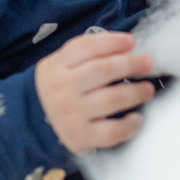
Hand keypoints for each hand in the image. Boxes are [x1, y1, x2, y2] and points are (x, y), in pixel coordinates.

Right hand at [35, 32, 154, 154]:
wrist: (31, 124)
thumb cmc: (59, 88)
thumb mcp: (61, 66)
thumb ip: (87, 54)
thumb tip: (128, 46)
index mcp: (55, 67)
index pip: (84, 47)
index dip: (111, 42)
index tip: (132, 42)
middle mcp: (61, 89)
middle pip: (101, 71)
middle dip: (130, 64)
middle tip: (148, 63)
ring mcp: (70, 115)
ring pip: (110, 99)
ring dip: (135, 92)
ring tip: (148, 89)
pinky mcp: (80, 138)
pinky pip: (110, 131)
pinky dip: (128, 125)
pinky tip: (137, 118)